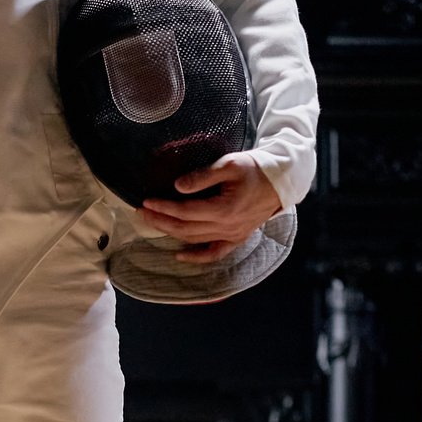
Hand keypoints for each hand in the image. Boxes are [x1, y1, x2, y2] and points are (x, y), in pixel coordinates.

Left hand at [138, 152, 283, 263]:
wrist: (279, 182)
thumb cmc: (255, 169)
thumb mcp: (229, 164)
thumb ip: (203, 176)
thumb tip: (178, 186)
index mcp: (225, 209)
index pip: (186, 212)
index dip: (164, 208)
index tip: (147, 202)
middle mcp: (227, 227)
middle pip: (185, 228)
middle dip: (161, 221)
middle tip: (142, 212)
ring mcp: (232, 236)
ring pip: (195, 239)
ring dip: (171, 233)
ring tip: (153, 223)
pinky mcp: (237, 239)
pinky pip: (214, 254)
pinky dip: (196, 257)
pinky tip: (179, 255)